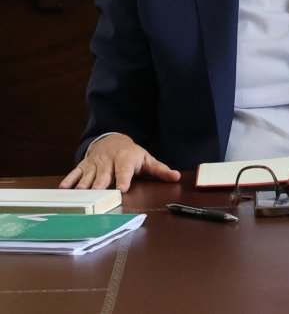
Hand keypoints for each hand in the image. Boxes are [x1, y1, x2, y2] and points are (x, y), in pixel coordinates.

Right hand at [59, 134, 180, 191]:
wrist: (112, 140)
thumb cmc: (132, 155)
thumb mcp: (147, 160)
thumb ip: (160, 170)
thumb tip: (176, 177)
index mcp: (125, 159)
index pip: (124, 170)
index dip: (123, 179)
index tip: (122, 189)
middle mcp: (108, 161)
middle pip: (104, 175)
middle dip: (101, 185)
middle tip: (98, 195)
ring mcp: (94, 163)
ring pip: (88, 175)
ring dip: (84, 185)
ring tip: (80, 194)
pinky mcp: (83, 165)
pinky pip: (75, 173)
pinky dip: (69, 180)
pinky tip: (64, 189)